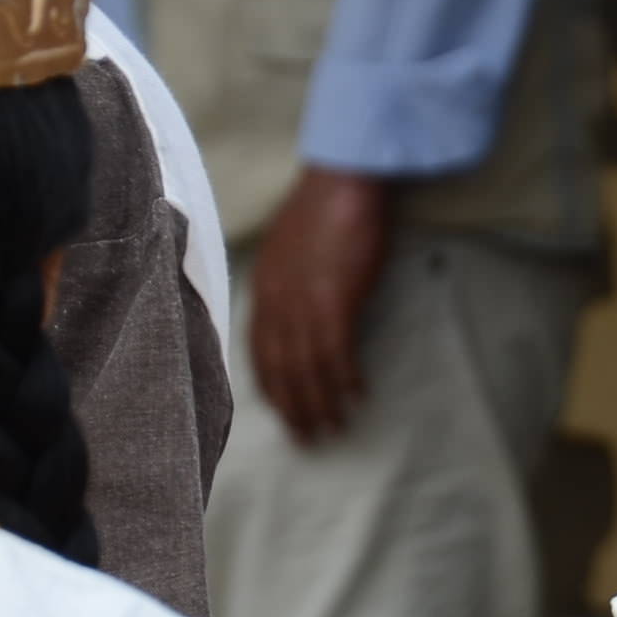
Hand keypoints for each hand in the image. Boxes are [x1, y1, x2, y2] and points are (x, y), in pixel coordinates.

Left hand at [246, 169, 396, 443]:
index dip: (270, 384)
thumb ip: (290, 278)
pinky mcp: (335, 299)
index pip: (258, 349)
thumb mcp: (291, 245)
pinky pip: (338, 353)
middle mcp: (277, 300)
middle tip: (307, 438)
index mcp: (264, 286)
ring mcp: (304, 301)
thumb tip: (303, 302)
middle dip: (293, 407)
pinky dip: (346, 379)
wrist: (345, 178)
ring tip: (334, 427)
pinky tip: (358, 395)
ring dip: (321, 402)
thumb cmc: (326, 204)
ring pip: (307, 367)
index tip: (281, 411)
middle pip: (280, 367)